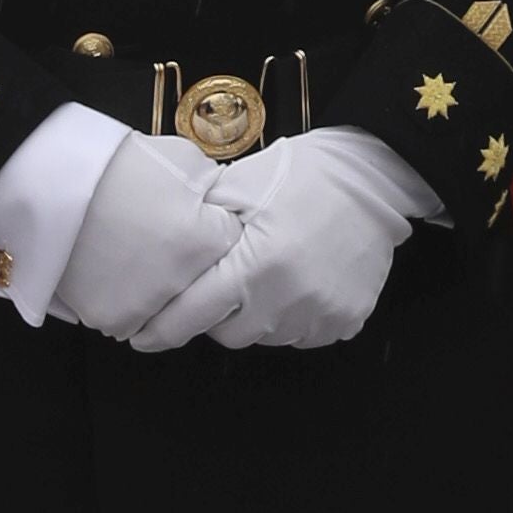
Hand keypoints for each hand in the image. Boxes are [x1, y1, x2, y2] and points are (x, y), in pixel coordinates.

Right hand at [48, 134, 238, 344]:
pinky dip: (130, 301)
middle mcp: (182, 284)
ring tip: (140, 254)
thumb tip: (225, 207)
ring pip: (172, 309)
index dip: (217, 230)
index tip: (201, 220)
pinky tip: (118, 269)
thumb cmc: (119, 166)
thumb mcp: (185, 160)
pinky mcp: (111, 319)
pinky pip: (135, 319)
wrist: (52, 183)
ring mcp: (145, 307)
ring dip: (164, 291)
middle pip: (206, 286)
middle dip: (195, 266)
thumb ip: (215, 191)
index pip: (235, 249)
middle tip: (167, 239)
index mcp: (208, 242)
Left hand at [135, 129, 426, 355]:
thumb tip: (159, 258)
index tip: (141, 337)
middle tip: (225, 282)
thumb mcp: (239, 187)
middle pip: (229, 334)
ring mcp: (321, 313)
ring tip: (269, 277)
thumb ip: (201, 225)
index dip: (161, 330)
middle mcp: (288, 298)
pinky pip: (304, 335)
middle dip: (218, 314)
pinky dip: (294, 318)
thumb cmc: (299, 174)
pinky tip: (298, 285)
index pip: (192, 316)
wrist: (372, 176)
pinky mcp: (347, 319)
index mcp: (255, 264)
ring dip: (258, 316)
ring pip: (268, 337)